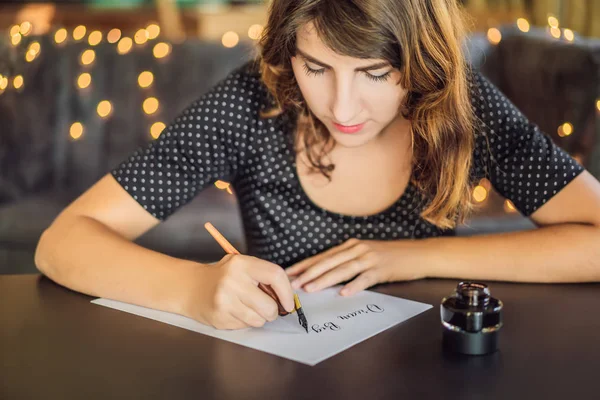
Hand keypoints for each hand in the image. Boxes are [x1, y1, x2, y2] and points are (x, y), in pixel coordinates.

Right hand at [182, 254, 294, 329]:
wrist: (191, 287)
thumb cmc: (223, 276)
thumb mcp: (242, 266)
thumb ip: (263, 276)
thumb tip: (287, 296)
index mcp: (241, 264)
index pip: (275, 275)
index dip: (287, 292)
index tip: (288, 303)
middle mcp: (232, 281)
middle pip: (269, 305)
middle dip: (273, 311)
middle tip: (267, 308)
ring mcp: (224, 300)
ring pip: (259, 320)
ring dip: (259, 318)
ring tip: (248, 308)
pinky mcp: (219, 317)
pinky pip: (245, 326)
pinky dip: (245, 322)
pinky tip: (235, 312)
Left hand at [285, 238, 426, 295]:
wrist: (417, 254)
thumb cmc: (389, 257)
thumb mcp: (365, 254)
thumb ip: (347, 261)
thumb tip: (325, 275)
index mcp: (350, 246)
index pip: (322, 257)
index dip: (305, 265)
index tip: (289, 273)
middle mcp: (357, 249)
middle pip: (328, 262)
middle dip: (308, 273)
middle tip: (293, 284)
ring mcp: (369, 258)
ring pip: (342, 269)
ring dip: (325, 279)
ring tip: (310, 289)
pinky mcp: (381, 269)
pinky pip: (365, 278)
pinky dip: (354, 286)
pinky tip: (344, 293)